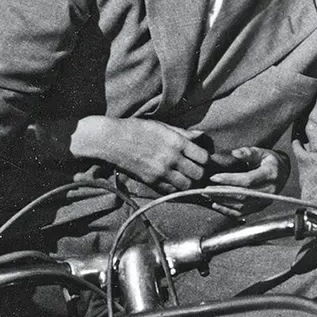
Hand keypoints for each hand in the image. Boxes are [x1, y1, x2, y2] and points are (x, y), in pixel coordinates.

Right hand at [71, 117, 207, 193]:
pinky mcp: (150, 181)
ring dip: (189, 183)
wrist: (111, 140)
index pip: (203, 157)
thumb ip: (183, 133)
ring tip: (186, 177)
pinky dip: (175, 188)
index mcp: (176, 142)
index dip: (206, 159)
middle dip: (200, 173)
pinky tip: (173, 181)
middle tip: (196, 170)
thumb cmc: (137, 129)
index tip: (201, 159)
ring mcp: (160, 172)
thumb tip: (201, 135)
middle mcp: (171, 158)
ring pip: (187, 186)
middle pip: (198, 174)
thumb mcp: (162, 126)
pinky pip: (171, 190)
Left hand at [206, 147, 290, 217]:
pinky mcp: (259, 208)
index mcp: (270, 175)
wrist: (281, 172)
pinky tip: (217, 205)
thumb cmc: (269, 161)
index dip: (230, 180)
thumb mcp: (261, 152)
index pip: (248, 180)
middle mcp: (269, 191)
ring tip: (208, 195)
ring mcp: (264, 202)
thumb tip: (234, 153)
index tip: (214, 177)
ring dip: (223, 202)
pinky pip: (242, 213)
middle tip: (207, 189)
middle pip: (243, 196)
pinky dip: (228, 211)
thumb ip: (248, 152)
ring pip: (241, 206)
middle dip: (222, 192)